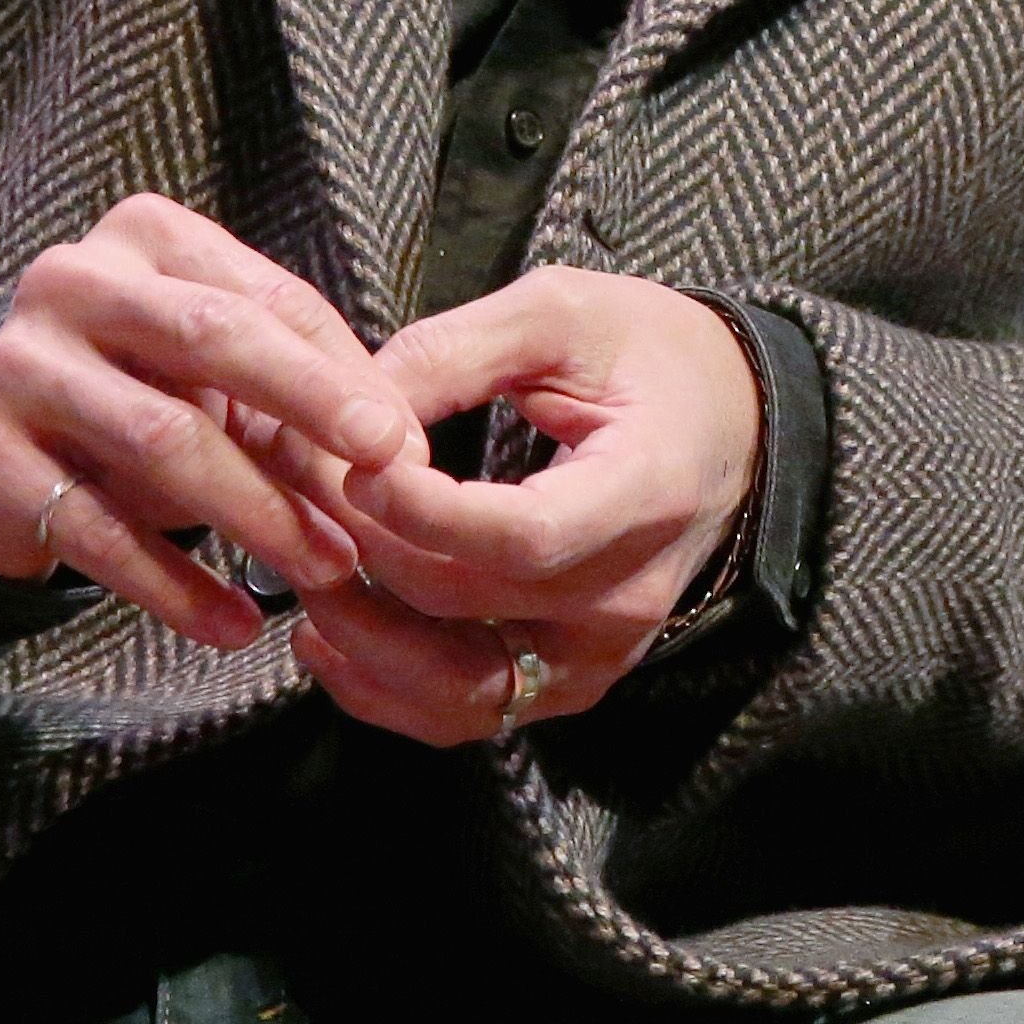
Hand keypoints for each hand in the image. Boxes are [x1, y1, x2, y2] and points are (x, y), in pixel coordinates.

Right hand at [0, 194, 412, 652]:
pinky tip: (234, 624)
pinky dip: (175, 584)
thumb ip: (302, 393)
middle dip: (307, 408)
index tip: (403, 444)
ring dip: (257, 513)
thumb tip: (403, 456)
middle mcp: (73, 281)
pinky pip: (97, 529)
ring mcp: (20, 365)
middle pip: (210, 339)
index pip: (263, 298)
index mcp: (146, 237)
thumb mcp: (216, 371)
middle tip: (382, 477)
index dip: (340, 373)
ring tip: (325, 568)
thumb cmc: (140, 387)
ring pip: (161, 439)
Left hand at [281, 270, 759, 745]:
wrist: (730, 423)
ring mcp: (601, 653)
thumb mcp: (560, 311)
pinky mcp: (571, 680)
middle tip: (294, 481)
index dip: (423, 513)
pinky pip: (468, 711)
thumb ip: (456, 351)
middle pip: (471, 601)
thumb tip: (352, 402)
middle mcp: (628, 594)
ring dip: (362, 635)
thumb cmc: (647, 354)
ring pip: (459, 686)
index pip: (524, 534)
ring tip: (301, 563)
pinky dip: (386, 689)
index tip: (353, 464)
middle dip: (365, 546)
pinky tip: (329, 636)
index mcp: (644, 490)